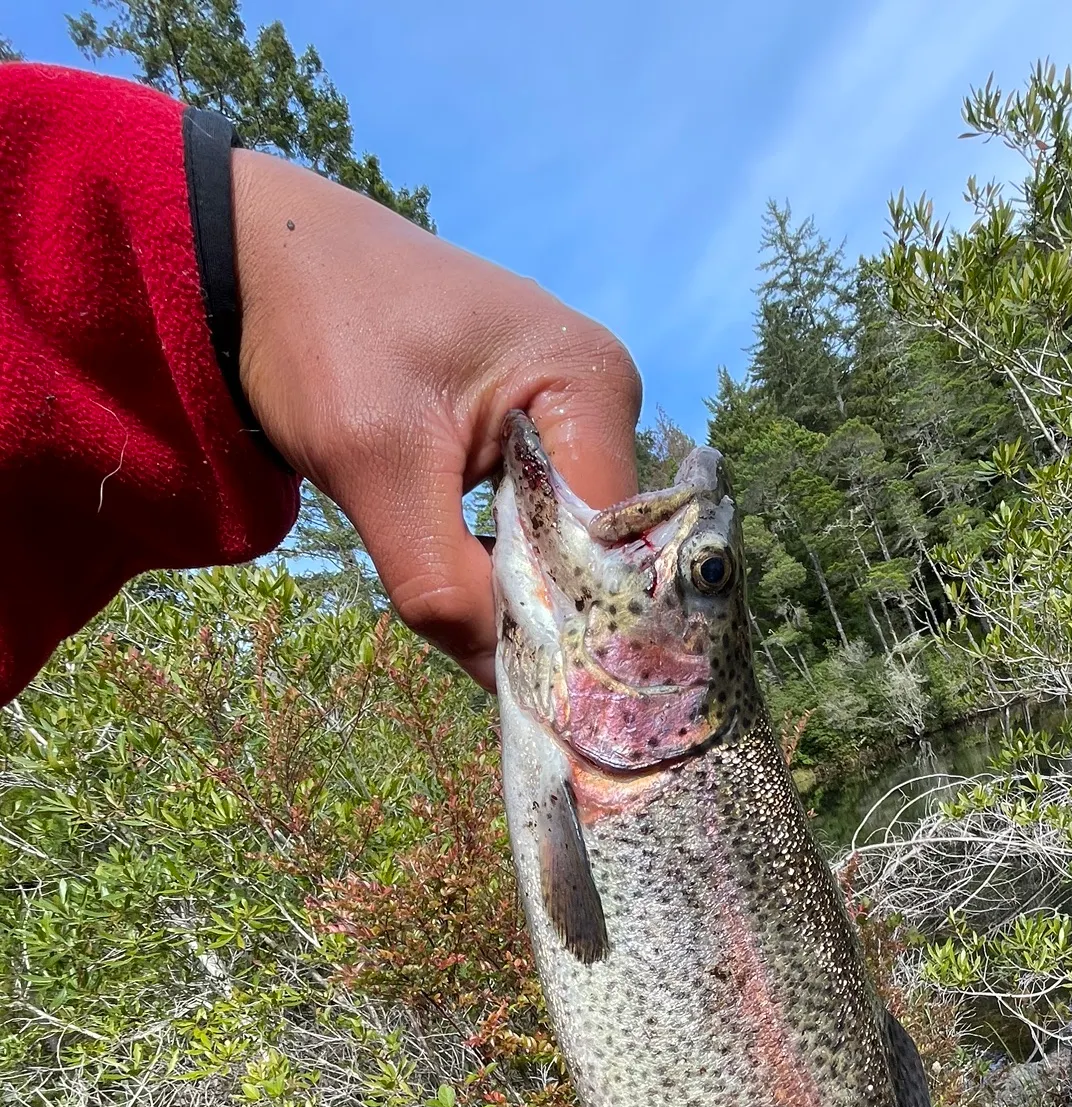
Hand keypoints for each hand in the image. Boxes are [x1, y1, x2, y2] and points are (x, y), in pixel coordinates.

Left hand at [231, 149, 641, 689]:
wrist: (264, 258)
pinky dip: (509, 559)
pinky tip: (473, 583)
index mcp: (589, 380)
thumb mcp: (374, 465)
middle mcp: (604, 392)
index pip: (610, 536)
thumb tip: (506, 686)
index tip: (532, 686)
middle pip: (600, 542)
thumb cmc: (319, 335)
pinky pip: (544, 515)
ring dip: (524, 588)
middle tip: (501, 673)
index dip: (575, 618)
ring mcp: (575, 407)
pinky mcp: (540, 424)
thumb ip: (441, 584)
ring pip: (571, 538)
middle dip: (548, 610)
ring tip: (479, 630)